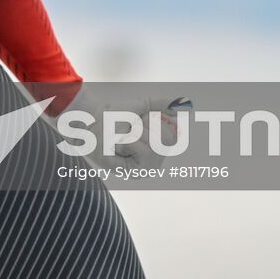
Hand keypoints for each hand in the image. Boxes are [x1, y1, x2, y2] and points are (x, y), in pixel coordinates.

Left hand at [51, 86, 190, 168]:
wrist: (95, 121)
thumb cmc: (115, 114)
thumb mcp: (143, 105)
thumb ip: (163, 104)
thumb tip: (184, 104)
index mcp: (157, 149)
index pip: (172, 136)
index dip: (156, 123)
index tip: (139, 121)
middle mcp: (153, 163)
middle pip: (167, 141)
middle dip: (146, 129)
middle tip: (130, 129)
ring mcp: (144, 170)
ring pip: (157, 146)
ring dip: (137, 135)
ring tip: (123, 138)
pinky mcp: (134, 174)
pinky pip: (145, 151)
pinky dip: (131, 142)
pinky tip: (119, 146)